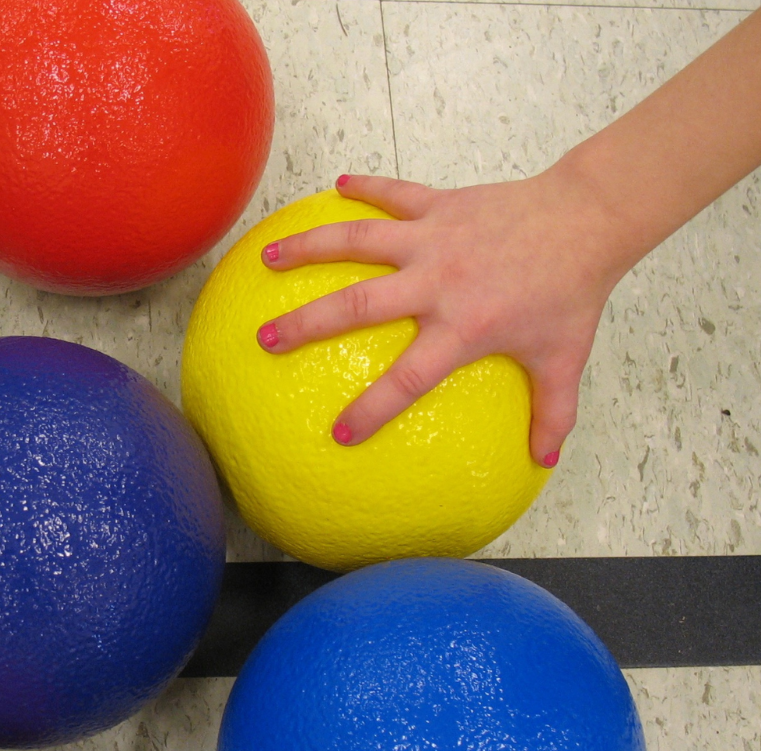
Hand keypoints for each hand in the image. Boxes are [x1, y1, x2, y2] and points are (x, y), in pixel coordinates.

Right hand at [255, 171, 630, 466]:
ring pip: (357, 240)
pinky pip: (393, 194)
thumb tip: (544, 461)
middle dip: (305, 323)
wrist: (589, 218)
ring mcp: (433, 238)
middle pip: (357, 306)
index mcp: (463, 327)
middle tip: (264, 339)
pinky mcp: (440, 204)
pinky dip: (366, 187)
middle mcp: (438, 282)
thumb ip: (552, 412)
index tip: (338, 434)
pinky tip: (337, 184)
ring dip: (308, 247)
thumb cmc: (573, 292)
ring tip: (267, 259)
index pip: (407, 379)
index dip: (372, 409)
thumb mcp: (564, 357)